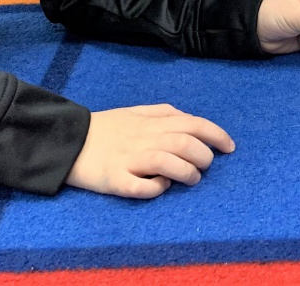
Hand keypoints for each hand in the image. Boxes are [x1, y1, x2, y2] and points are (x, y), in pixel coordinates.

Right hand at [65, 104, 233, 198]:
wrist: (70, 141)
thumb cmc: (108, 127)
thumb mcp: (137, 111)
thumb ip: (164, 113)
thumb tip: (189, 119)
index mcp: (151, 121)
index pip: (193, 123)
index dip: (216, 134)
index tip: (230, 147)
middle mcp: (143, 138)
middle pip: (184, 143)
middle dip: (204, 156)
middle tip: (206, 165)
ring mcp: (129, 159)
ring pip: (167, 162)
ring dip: (187, 172)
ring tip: (191, 179)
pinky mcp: (115, 180)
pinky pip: (140, 187)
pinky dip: (156, 188)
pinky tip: (161, 187)